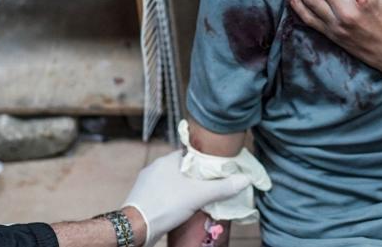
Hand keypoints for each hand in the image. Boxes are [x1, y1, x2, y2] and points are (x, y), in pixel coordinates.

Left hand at [123, 150, 250, 246]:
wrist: (136, 227)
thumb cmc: (165, 204)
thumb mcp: (198, 195)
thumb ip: (222, 187)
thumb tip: (244, 179)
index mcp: (167, 160)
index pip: (190, 154)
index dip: (205, 161)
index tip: (217, 168)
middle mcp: (155, 168)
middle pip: (182, 169)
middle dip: (196, 178)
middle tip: (211, 186)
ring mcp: (147, 184)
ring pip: (172, 182)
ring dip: (184, 189)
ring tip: (199, 198)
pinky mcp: (144, 198)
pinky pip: (163, 194)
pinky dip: (173, 199)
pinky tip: (181, 208)